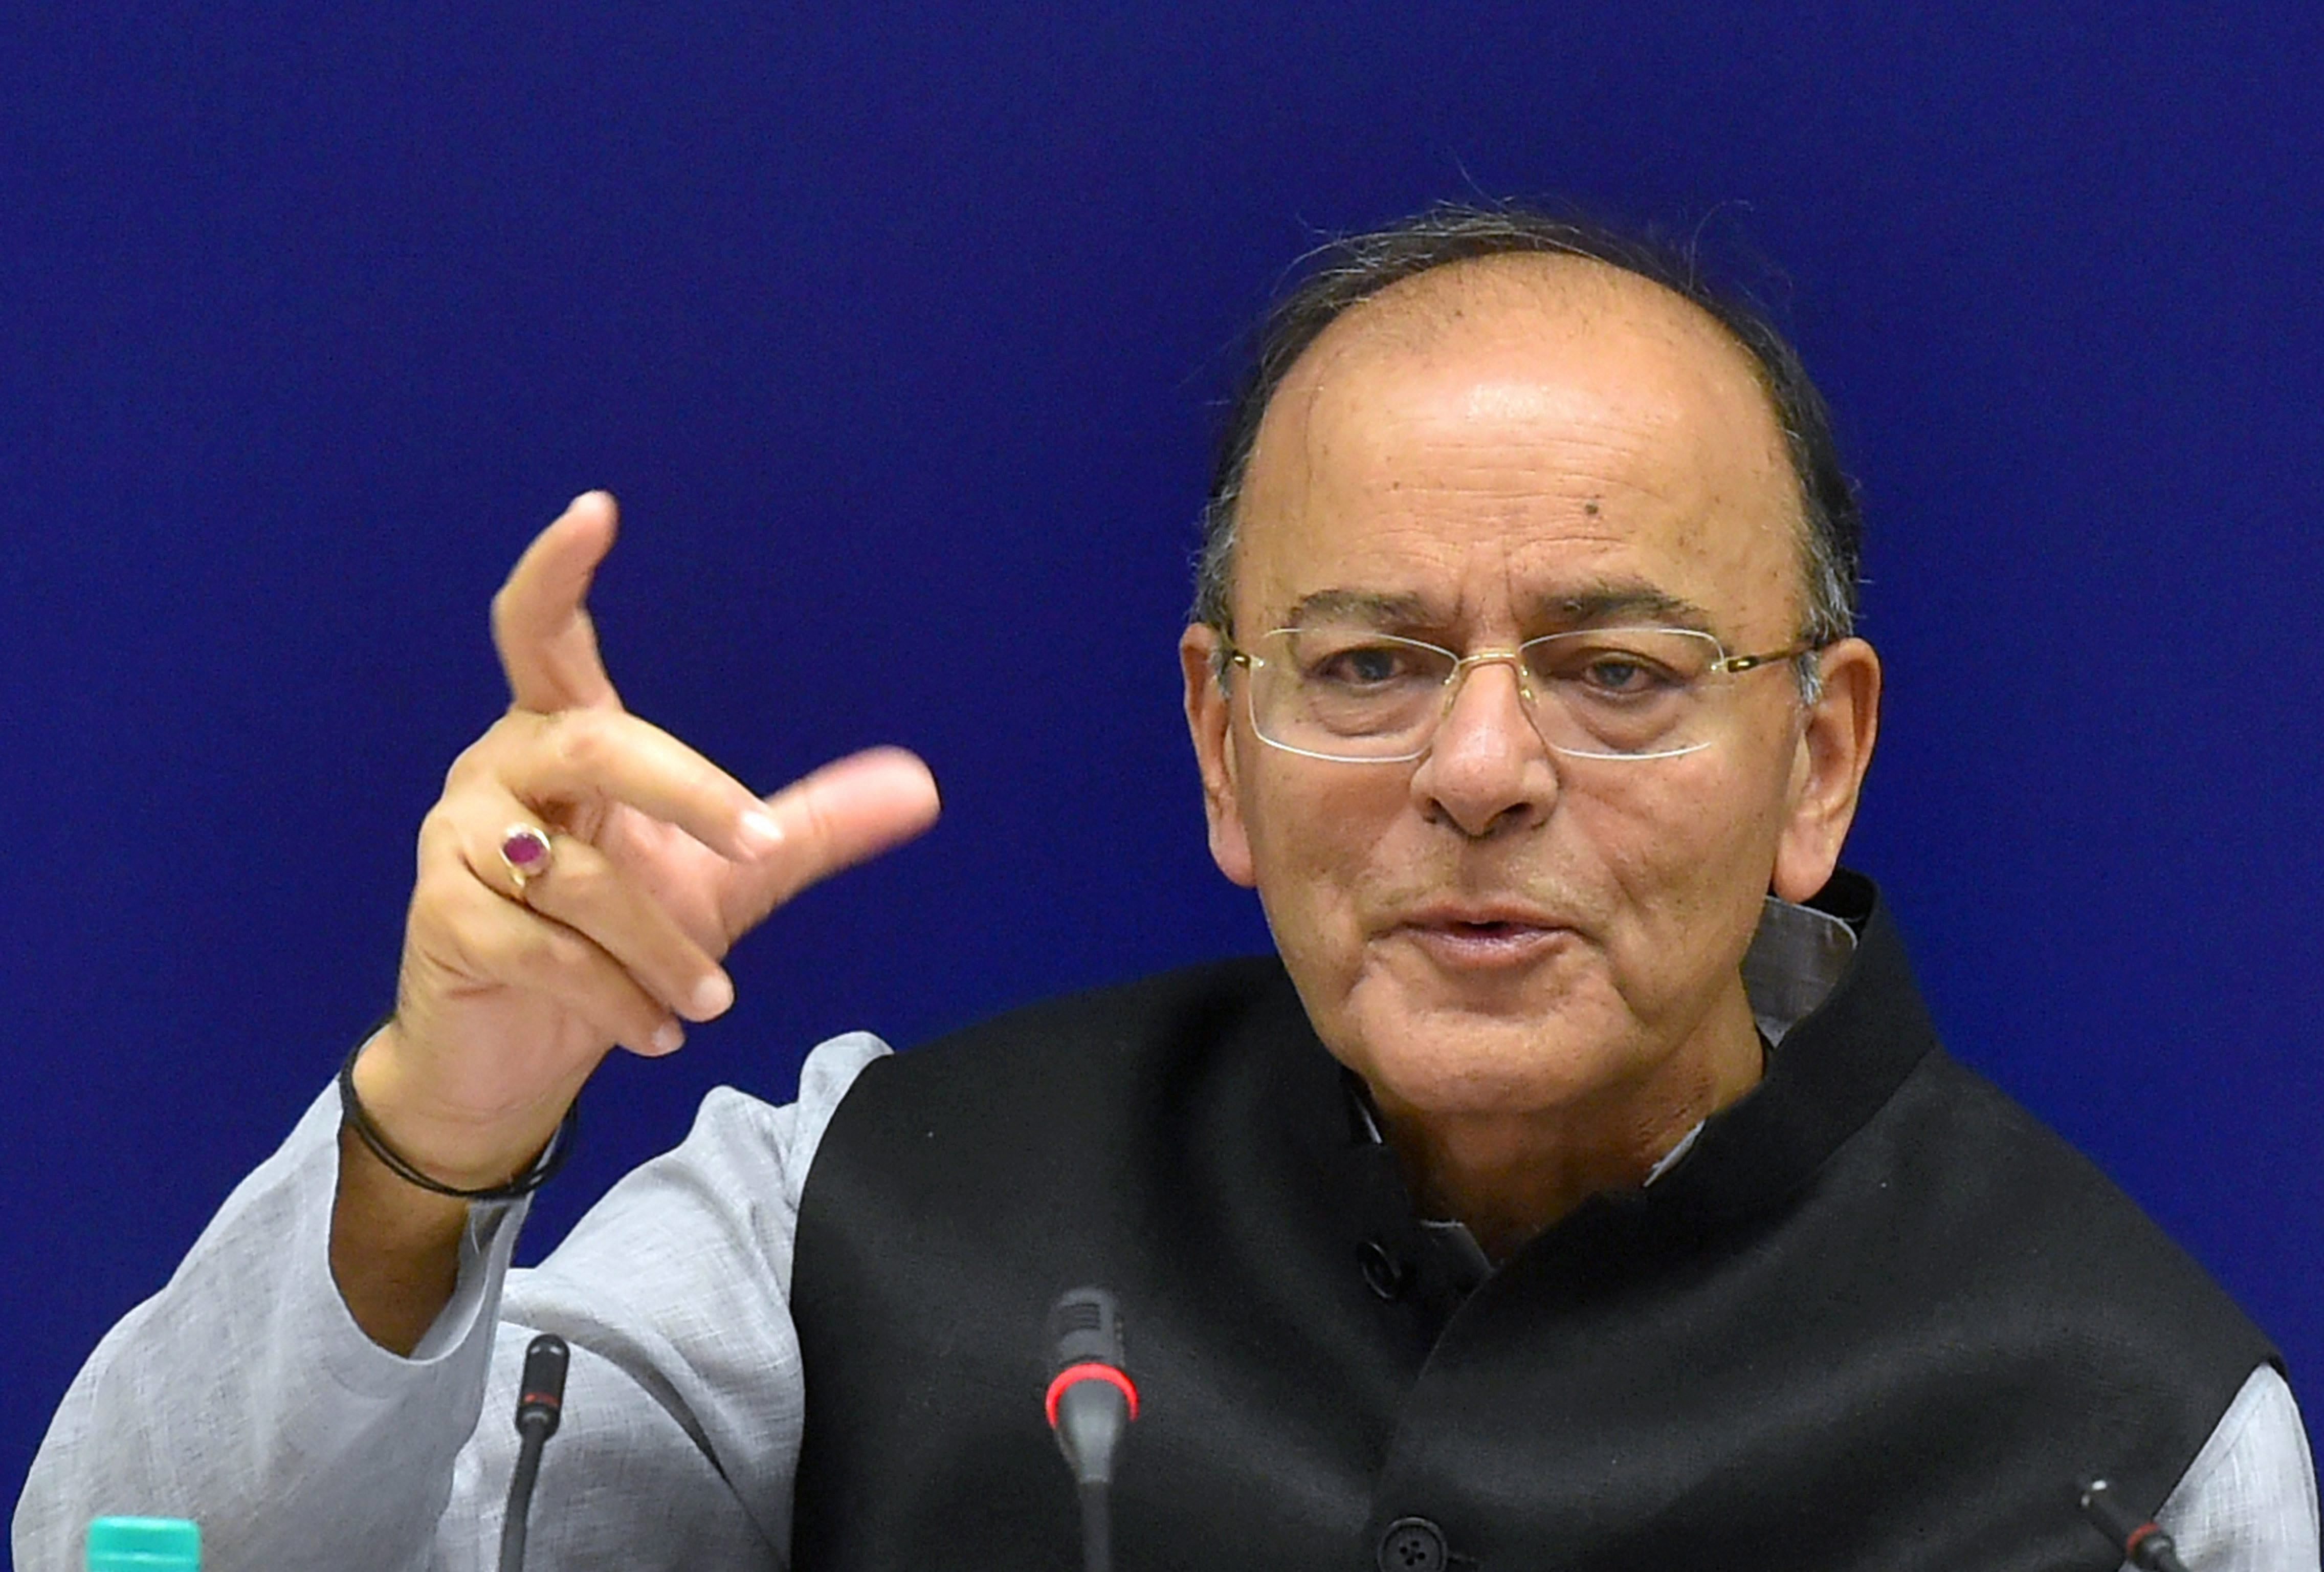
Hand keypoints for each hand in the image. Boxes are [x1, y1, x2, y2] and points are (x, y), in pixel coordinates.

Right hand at [355, 493, 940, 1186]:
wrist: (516, 1050)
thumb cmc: (615, 943)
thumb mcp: (727, 881)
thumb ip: (808, 827)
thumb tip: (923, 787)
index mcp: (563, 739)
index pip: (542, 630)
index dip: (560, 569)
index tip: (598, 508)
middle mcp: (502, 770)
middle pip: (599, 746)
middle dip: (688, 796)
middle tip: (757, 852)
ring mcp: (460, 841)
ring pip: (577, 875)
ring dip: (662, 949)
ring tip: (707, 1004)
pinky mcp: (442, 918)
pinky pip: (544, 948)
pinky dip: (616, 998)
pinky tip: (655, 1031)